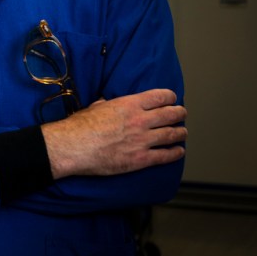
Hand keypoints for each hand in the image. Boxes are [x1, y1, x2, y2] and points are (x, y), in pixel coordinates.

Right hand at [42, 89, 186, 178]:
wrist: (73, 146)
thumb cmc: (80, 127)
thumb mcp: (95, 107)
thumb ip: (108, 104)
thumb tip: (108, 102)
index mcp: (129, 105)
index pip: (160, 97)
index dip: (169, 97)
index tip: (171, 99)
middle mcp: (140, 121)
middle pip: (170, 114)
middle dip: (179, 113)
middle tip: (182, 113)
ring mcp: (143, 140)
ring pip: (172, 134)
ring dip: (180, 132)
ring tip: (183, 132)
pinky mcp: (141, 159)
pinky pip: (165, 156)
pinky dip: (175, 153)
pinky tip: (179, 151)